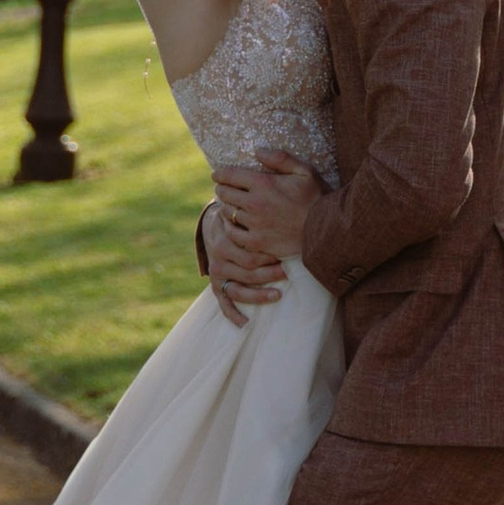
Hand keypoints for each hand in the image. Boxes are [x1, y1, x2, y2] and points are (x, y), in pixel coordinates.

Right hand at [204, 201, 285, 325]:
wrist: (218, 219)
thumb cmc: (244, 210)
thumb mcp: (251, 198)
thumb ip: (265, 191)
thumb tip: (283, 181)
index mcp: (228, 231)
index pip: (249, 247)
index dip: (269, 253)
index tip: (286, 254)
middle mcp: (220, 251)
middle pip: (247, 268)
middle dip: (269, 273)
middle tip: (288, 273)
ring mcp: (217, 269)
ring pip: (237, 288)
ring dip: (258, 294)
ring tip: (278, 295)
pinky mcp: (215, 282)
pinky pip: (222, 301)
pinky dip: (232, 313)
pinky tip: (245, 323)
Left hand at [215, 150, 319, 264]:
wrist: (325, 232)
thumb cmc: (316, 198)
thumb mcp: (305, 171)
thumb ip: (280, 158)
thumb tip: (257, 150)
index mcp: (264, 184)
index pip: (230, 175)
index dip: (220, 173)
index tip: (217, 174)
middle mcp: (255, 204)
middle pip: (224, 193)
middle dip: (222, 188)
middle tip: (223, 188)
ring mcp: (254, 225)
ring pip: (226, 212)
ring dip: (225, 206)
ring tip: (228, 204)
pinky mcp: (257, 242)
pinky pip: (233, 234)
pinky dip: (229, 227)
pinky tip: (233, 223)